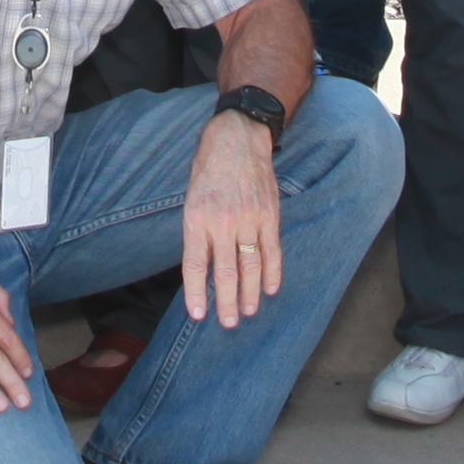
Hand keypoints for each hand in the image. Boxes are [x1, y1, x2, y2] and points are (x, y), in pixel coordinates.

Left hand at [178, 109, 282, 324]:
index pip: (195, 265)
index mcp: (197, 219)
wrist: (236, 140)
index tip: (199, 315)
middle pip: (225, 272)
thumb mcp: (191, 200)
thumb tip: (201, 270)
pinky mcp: (269, 215)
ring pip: (250, 266)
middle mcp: (222, 222)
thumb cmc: (208, 171)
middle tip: (228, 323)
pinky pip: (272, 250)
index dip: (196, 293)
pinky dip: (272, 272)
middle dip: (226, 302)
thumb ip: (197, 234)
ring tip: (248, 313)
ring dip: (249, 293)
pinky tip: (270, 289)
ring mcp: (248, 219)